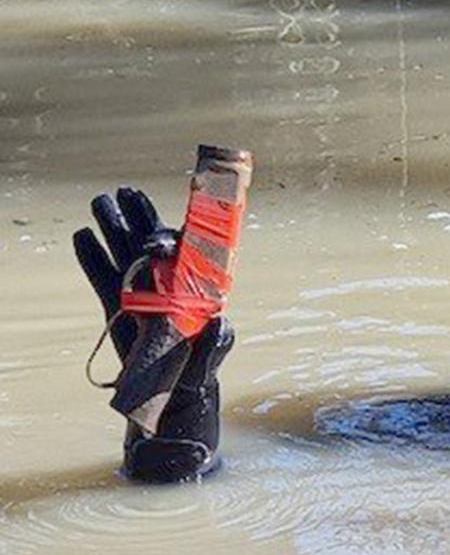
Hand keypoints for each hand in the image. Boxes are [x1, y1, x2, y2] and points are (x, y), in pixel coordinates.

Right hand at [73, 188, 233, 482]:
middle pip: (152, 245)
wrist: (176, 405)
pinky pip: (104, 280)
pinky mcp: (120, 313)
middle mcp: (167, 289)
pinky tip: (81, 237)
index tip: (165, 222)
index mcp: (192, 292)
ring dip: (112, 229)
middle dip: (138, 217)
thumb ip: (216, 341)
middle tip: (122, 190)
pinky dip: (92, 258)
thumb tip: (220, 318)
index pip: (185, 254)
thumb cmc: (200, 378)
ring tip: (98, 202)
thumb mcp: (213, 359)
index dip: (176, 234)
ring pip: (125, 255)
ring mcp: (142, 299)